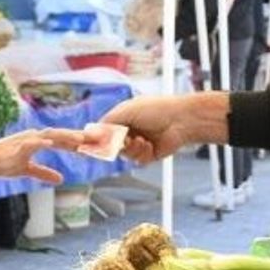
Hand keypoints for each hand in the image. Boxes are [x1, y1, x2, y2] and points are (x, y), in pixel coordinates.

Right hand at [0, 128, 91, 183]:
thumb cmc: (4, 163)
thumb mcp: (27, 170)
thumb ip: (44, 172)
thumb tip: (61, 179)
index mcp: (37, 141)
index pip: (61, 139)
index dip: (76, 141)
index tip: (93, 143)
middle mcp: (34, 137)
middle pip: (60, 135)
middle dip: (77, 136)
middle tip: (95, 139)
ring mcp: (26, 140)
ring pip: (49, 136)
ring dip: (65, 137)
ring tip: (80, 140)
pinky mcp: (17, 147)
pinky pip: (31, 144)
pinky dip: (41, 142)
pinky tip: (50, 144)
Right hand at [100, 92, 230, 163]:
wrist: (180, 121)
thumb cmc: (155, 109)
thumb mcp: (126, 111)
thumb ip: (107, 123)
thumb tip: (91, 133)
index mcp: (123, 117)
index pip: (104, 131)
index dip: (98, 139)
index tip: (89, 146)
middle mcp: (129, 130)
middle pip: (112, 146)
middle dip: (118, 144)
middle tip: (125, 139)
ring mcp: (138, 142)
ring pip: (124, 154)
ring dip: (132, 148)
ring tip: (143, 140)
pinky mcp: (148, 154)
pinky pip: (137, 160)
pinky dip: (142, 153)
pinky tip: (150, 145)